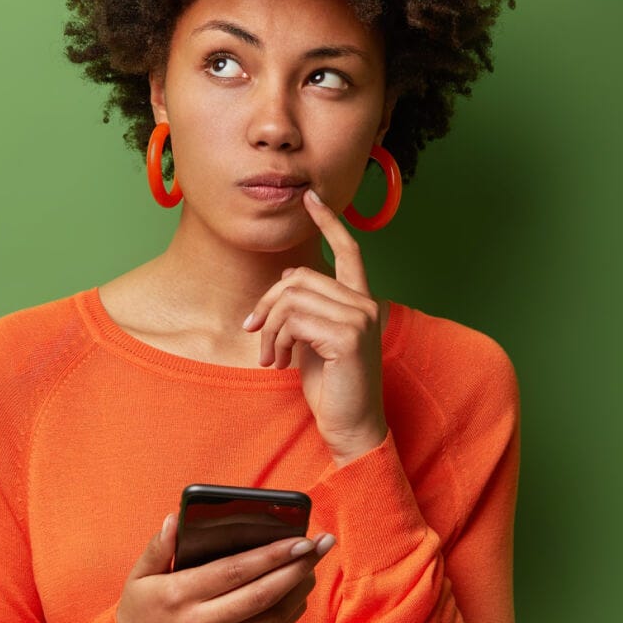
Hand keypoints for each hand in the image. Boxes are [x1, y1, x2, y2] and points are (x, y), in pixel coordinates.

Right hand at [116, 514, 336, 622]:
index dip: (271, 555)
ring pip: (270, 618)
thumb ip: (158, 547)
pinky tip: (297, 595)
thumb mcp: (138, 576)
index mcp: (179, 594)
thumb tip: (174, 519)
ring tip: (312, 567)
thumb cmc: (138, 613)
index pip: (235, 571)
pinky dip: (287, 615)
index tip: (299, 538)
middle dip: (296, 568)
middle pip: (261, 594)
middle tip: (320, 546)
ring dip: (298, 592)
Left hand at [243, 189, 388, 465]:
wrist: (350, 425)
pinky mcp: (348, 336)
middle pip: (298, 278)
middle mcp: (366, 303)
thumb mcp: (313, 340)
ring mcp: (360, 318)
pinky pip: (294, 321)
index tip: (311, 197)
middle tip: (256, 336)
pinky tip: (280, 363)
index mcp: (360, 300)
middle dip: (267, 306)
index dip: (329, 222)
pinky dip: (277, 342)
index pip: (349, 250)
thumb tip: (283, 285)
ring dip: (270, 330)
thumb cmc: (332, 386)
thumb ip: (305, 310)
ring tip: (270, 357)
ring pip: (291, 299)